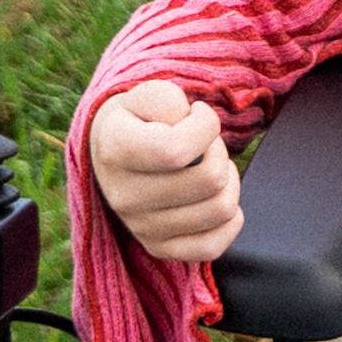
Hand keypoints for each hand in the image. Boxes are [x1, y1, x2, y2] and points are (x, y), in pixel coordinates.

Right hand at [90, 77, 243, 265]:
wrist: (112, 151)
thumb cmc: (139, 119)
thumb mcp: (147, 94)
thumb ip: (168, 100)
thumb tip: (190, 126)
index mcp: (116, 151)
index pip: (178, 149)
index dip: (205, 125)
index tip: (199, 113)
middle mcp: (124, 196)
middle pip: (209, 180)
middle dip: (219, 152)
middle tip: (205, 144)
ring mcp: (140, 228)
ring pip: (220, 210)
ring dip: (228, 181)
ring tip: (209, 167)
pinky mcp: (158, 247)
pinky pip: (212, 247)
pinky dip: (230, 221)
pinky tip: (217, 196)